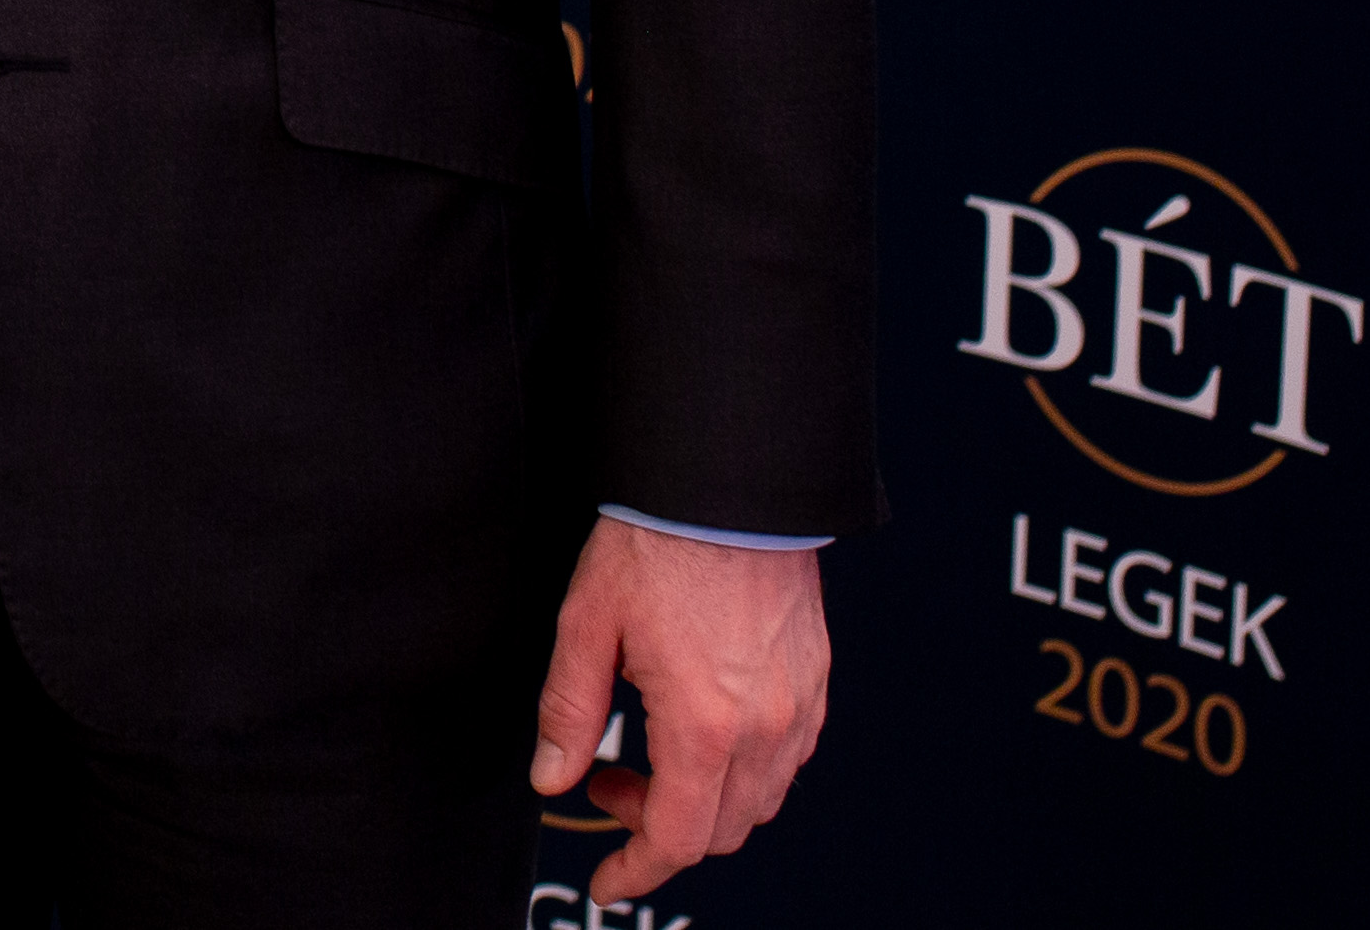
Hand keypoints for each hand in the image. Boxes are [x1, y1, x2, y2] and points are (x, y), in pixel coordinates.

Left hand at [530, 518, 832, 901]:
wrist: (727, 485)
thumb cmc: (657, 542)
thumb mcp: (586, 624)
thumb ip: (569, 711)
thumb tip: (554, 776)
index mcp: (704, 722)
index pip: (677, 838)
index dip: (637, 869)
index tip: (608, 882)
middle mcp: (765, 727)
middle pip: (722, 830)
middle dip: (659, 828)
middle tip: (607, 782)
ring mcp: (799, 706)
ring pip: (759, 801)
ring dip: (704, 802)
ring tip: (648, 753)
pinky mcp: (815, 683)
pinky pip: (786, 759)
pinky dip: (742, 770)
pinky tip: (700, 731)